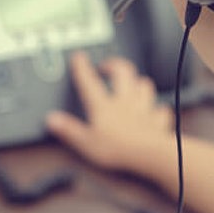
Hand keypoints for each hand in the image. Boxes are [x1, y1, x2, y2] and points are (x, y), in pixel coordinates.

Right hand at [47, 52, 173, 171]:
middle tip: (107, 65)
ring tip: (132, 83)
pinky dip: (158, 109)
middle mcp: (125, 102)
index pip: (90, 82)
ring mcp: (144, 109)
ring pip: (144, 85)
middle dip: (115, 64)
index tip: (79, 58)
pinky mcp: (158, 121)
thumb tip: (52, 120)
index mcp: (104, 106)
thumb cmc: (118, 149)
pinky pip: (160, 109)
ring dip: (138, 82)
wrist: (148, 154)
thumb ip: (68, 130)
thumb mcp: (85, 143)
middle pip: (123, 72)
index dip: (82, 68)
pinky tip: (155, 110)